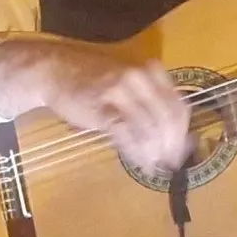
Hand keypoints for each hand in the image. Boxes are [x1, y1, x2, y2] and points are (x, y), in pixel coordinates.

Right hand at [0, 37, 192, 176]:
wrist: (55, 69)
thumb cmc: (92, 79)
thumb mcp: (127, 82)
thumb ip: (149, 102)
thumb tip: (169, 135)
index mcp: (150, 72)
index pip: (178, 106)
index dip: (182, 133)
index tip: (182, 152)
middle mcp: (140, 79)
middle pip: (167, 119)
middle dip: (171, 146)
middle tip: (169, 165)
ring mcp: (120, 92)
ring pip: (148, 128)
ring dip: (154, 152)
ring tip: (154, 166)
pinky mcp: (101, 107)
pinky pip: (126, 133)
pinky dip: (136, 151)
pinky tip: (139, 162)